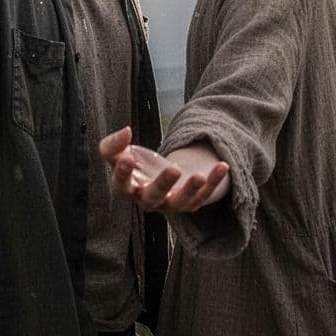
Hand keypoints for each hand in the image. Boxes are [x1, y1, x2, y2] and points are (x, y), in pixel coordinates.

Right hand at [98, 127, 229, 215]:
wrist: (160, 175)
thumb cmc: (137, 164)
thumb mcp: (120, 152)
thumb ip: (113, 144)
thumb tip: (126, 131)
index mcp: (129, 189)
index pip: (121, 186)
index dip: (122, 174)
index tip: (127, 158)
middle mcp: (149, 200)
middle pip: (153, 198)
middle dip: (163, 185)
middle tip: (173, 168)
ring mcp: (171, 204)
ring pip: (180, 203)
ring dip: (190, 190)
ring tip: (199, 175)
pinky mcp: (191, 202)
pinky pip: (204, 196)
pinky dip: (214, 182)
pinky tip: (222, 166)